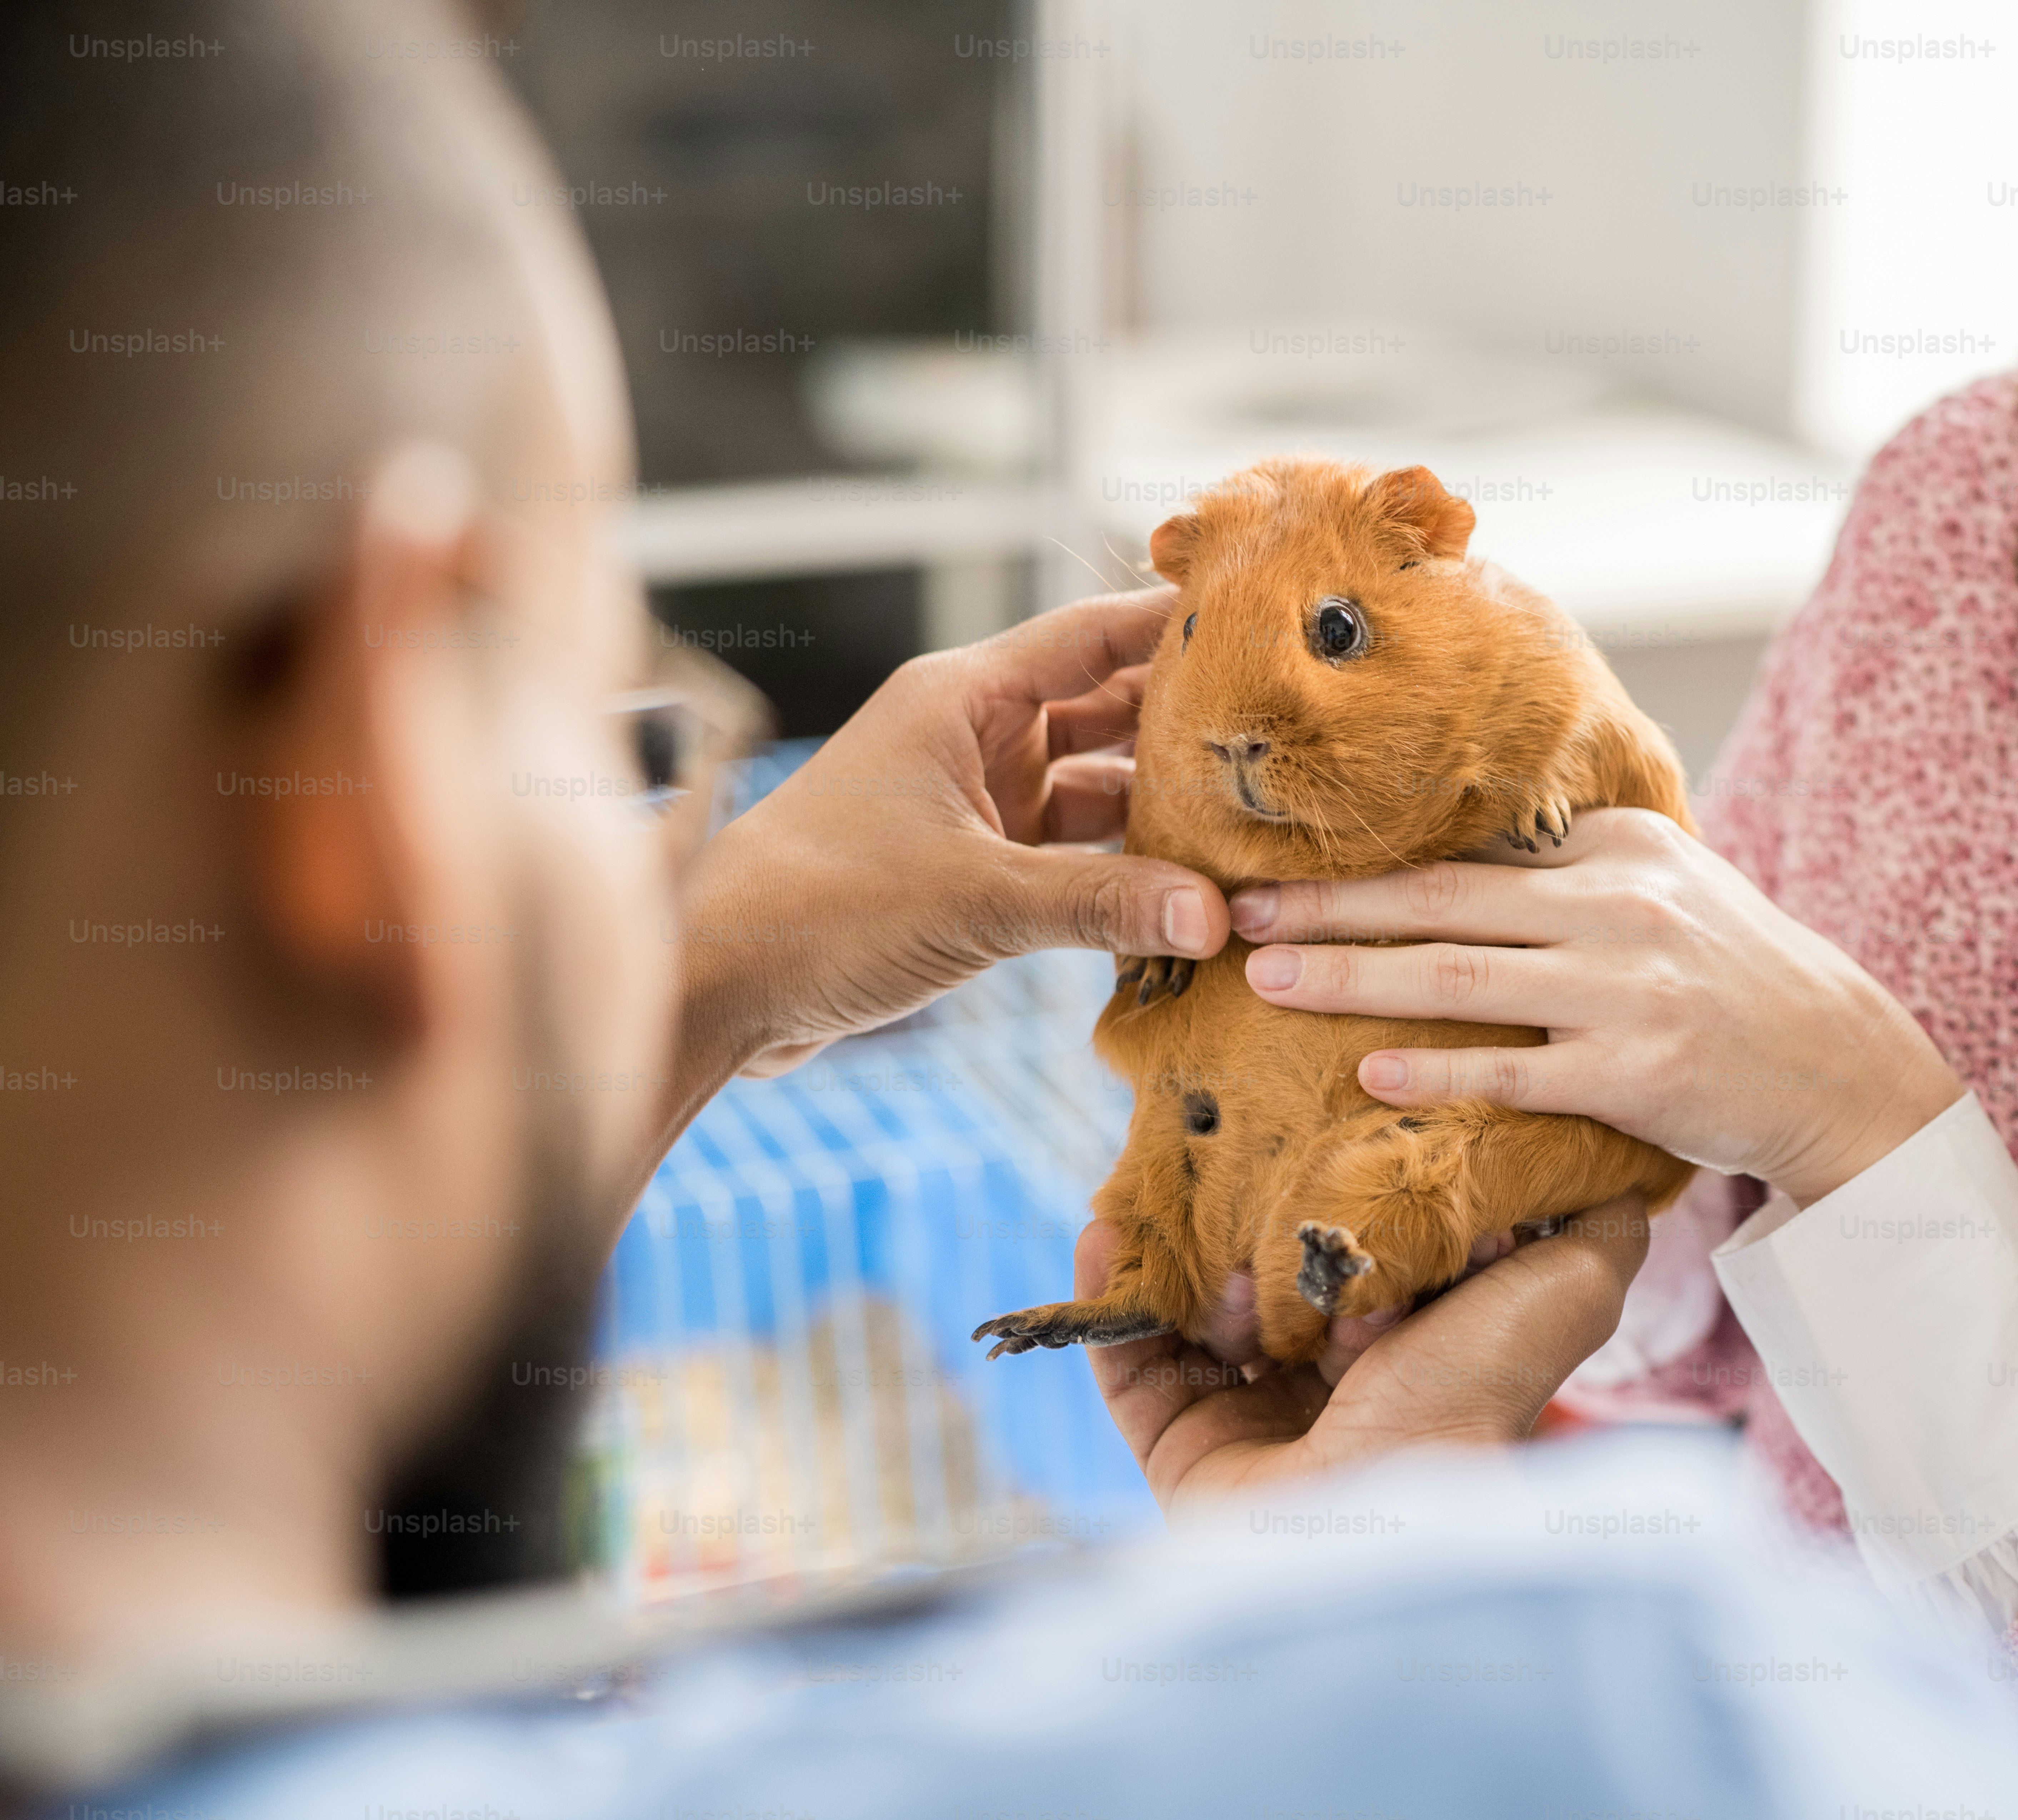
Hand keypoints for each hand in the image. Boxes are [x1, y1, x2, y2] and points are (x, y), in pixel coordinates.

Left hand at [663, 590, 1228, 1115]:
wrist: (717, 986)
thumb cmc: (818, 910)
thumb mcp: (972, 899)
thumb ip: (1097, 903)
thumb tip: (1213, 917)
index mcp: (963, 697)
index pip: (1093, 633)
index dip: (1176, 624)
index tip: (1263, 623)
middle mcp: (973, 736)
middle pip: (1107, 710)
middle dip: (1190, 729)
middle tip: (1288, 742)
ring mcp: (975, 802)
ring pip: (1096, 787)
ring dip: (1163, 811)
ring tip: (1256, 827)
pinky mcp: (973, 868)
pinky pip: (1072, 855)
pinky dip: (1124, 871)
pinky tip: (1189, 893)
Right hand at [1088, 1193, 1650, 1512]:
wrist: (1379, 1515)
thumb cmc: (1474, 1395)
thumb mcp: (1566, 1289)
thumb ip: (1595, 1230)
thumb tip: (1621, 1170)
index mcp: (1418, 1363)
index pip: (1372, 1262)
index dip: (1352, 1201)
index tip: (1332, 1136)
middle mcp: (1335, 1397)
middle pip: (1276, 1284)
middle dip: (1254, 1220)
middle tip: (1238, 1160)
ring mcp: (1249, 1427)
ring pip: (1198, 1315)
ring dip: (1187, 1254)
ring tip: (1190, 1211)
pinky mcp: (1175, 1452)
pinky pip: (1126, 1359)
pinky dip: (1108, 1294)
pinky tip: (1103, 1228)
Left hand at [1227, 808, 1959, 1206]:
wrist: (1843, 1067)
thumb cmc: (1740, 981)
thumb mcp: (1667, 891)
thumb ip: (1572, 874)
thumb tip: (1460, 868)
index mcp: (1619, 845)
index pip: (1469, 846)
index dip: (1367, 856)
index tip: (1284, 860)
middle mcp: (1617, 901)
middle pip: (1441, 897)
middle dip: (1328, 904)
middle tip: (1238, 908)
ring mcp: (1625, 986)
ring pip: (1458, 976)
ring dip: (1351, 977)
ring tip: (1266, 979)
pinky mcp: (1635, 1069)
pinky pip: (1513, 1069)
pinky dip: (1438, 1071)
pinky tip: (1369, 1073)